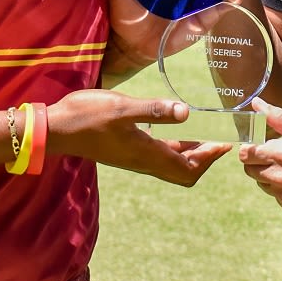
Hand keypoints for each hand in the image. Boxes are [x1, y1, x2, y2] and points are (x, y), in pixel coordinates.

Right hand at [47, 89, 230, 186]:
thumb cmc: (87, 116)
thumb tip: (186, 113)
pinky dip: (174, 147)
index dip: (208, 159)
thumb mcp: (123, 108)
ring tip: (206, 137)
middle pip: (182, 172)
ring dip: (190, 154)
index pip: (187, 169)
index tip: (225, 145)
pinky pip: (158, 154)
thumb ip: (154, 110)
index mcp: (146, 154)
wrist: (56, 129)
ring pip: (170, 164)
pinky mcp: (126, 149)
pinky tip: (175, 130)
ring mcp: (133, 157)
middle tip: (219, 143)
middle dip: (203, 160)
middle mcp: (143, 161)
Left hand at [237, 99, 281, 223]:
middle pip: (250, 170)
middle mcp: (278, 177)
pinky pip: (279, 199)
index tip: (259, 147)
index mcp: (281, 154)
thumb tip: (258, 104)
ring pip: (264, 185)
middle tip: (278, 158)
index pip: (246, 154)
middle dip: (259, 163)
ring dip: (271, 177)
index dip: (250, 149)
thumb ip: (279, 118)